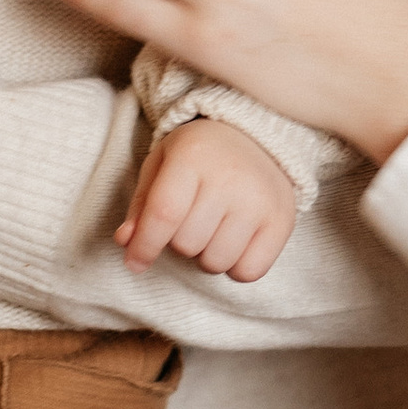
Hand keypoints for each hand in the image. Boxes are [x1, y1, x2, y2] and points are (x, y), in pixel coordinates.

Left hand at [120, 116, 296, 281]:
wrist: (256, 136)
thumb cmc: (200, 154)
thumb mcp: (162, 164)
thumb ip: (142, 204)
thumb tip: (126, 242)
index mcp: (192, 156)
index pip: (163, 215)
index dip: (143, 247)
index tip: (134, 263)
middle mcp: (229, 177)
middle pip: (187, 245)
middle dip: (179, 242)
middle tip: (191, 219)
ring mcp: (259, 200)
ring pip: (215, 262)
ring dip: (206, 255)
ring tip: (213, 228)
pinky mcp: (282, 221)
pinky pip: (248, 272)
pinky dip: (235, 267)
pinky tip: (235, 241)